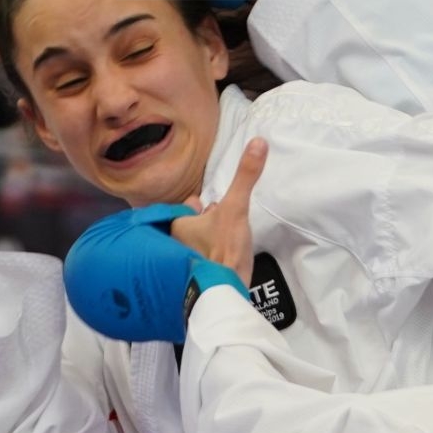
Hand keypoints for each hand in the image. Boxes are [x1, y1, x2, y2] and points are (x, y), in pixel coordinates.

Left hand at [171, 138, 267, 284]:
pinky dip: (213, 257)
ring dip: (210, 239)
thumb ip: (246, 176)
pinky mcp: (197, 278)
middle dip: (203, 222)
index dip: (196, 205)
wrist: (226, 291)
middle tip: (217, 219)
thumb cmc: (223, 247)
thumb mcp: (236, 206)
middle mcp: (173, 245)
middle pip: (190, 226)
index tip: (204, 203)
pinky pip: (204, 261)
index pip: (184, 209)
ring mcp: (185, 262)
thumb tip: (258, 141)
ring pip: (197, 243)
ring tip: (224, 238)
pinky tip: (226, 257)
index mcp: (176, 225)